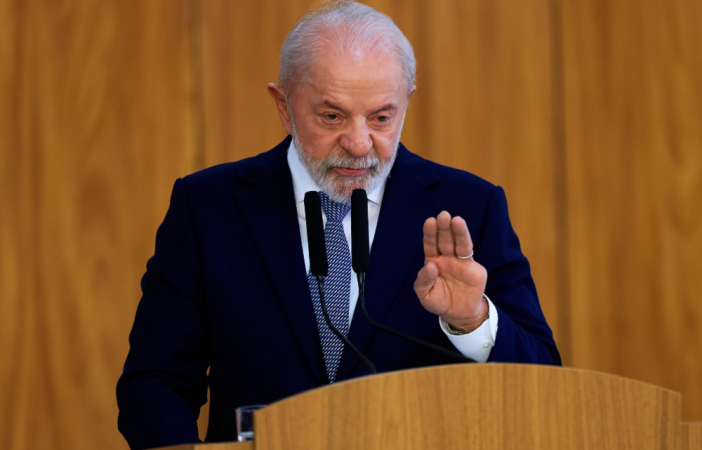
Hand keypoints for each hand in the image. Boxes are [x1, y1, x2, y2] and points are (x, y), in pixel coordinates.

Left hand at [413, 211, 487, 331]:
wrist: (458, 314)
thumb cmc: (439, 301)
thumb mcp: (425, 295)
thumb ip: (423, 280)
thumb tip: (430, 265)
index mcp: (433, 261)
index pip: (430, 244)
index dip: (430, 233)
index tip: (429, 222)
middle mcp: (446, 258)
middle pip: (444, 239)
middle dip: (443, 227)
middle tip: (443, 215)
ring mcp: (460, 261)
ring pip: (458, 243)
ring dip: (457, 231)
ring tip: (455, 220)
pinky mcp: (472, 267)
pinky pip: (468, 253)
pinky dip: (464, 243)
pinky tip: (462, 234)